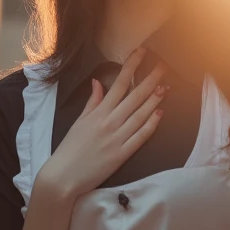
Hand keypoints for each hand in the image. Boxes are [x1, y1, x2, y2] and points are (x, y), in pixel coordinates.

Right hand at [39, 47, 168, 198]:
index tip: (142, 53)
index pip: (118, 84)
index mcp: (98, 113)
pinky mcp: (122, 154)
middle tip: (163, 66)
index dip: (131, 66)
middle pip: (134, 96)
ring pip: (140, 114)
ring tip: (166, 86)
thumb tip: (98, 82)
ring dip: (154, 99)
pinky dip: (151, 124)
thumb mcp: (79, 122)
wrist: (63, 177)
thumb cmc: (70, 149)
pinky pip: (140, 137)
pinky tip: (160, 113)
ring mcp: (117, 138)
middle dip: (150, 79)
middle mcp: (109, 122)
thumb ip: (91, 102)